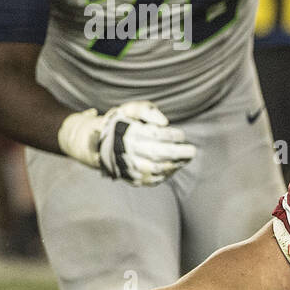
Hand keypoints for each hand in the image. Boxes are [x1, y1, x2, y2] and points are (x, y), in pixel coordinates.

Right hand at [59, 101, 195, 183]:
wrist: (97, 143)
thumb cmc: (120, 123)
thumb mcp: (130, 109)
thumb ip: (147, 110)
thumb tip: (165, 122)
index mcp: (128, 133)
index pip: (156, 136)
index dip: (172, 136)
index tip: (181, 134)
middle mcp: (127, 151)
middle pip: (158, 154)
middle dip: (178, 153)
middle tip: (192, 151)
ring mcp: (129, 167)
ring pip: (156, 169)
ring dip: (175, 165)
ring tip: (186, 159)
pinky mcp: (131, 178)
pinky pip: (152, 180)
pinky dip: (166, 175)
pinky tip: (174, 167)